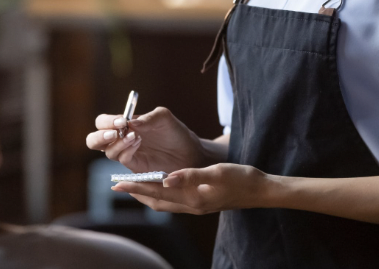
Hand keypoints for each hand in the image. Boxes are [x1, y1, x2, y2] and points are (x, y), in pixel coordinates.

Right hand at [85, 107, 206, 172]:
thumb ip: (148, 117)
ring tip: (136, 137)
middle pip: (94, 140)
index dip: (107, 121)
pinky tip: (138, 143)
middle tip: (114, 133)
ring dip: (117, 143)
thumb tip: (129, 123)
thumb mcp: (164, 118)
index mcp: (124, 125)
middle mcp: (121, 140)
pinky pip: (122, 160)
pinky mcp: (135, 167)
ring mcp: (127, 155)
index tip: (121, 121)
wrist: (191, 154)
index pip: (102, 122)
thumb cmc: (176, 133)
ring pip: (107, 152)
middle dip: (99, 137)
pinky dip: (127, 151)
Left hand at [110, 163, 270, 214]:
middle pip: (156, 201)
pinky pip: (174, 199)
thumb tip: (165, 178)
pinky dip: (161, 192)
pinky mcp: (201, 201)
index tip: (118, 183)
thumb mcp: (217, 173)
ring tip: (132, 184)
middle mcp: (192, 205)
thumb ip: (191, 176)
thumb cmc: (242, 179)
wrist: (261, 191)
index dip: (136, 188)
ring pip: (164, 202)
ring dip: (147, 193)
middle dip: (136, 192)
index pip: (157, 193)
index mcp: (193, 199)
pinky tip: (159, 182)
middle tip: (117, 184)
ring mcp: (197, 205)